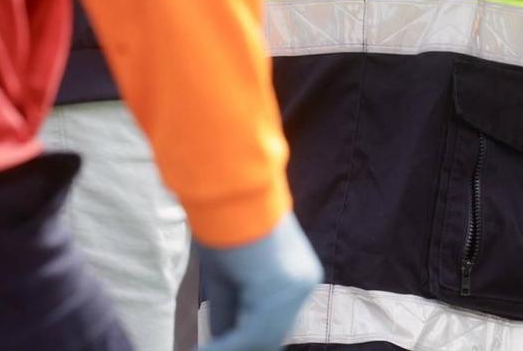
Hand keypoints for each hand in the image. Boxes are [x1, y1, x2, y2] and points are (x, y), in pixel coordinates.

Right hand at [196, 210, 321, 349]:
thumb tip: (223, 341)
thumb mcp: (226, 278)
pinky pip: (252, 332)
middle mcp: (304, 282)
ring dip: (228, 349)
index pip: (272, 325)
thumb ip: (230, 312)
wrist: (227, 187)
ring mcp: (296, 285)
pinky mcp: (280, 288)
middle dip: (238, 347)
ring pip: (262, 336)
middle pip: (270, 334)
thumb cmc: (222, 221)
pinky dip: (225, 346)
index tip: (218, 349)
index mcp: (297, 276)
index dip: (244, 343)